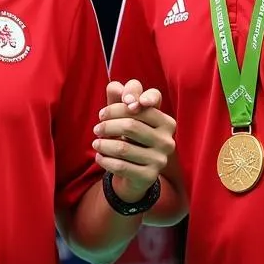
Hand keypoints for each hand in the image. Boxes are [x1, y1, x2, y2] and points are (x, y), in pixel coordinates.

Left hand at [93, 79, 175, 202]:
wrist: (135, 174)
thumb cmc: (129, 139)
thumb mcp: (124, 117)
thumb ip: (119, 98)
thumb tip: (114, 86)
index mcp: (165, 121)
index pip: (143, 105)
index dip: (119, 106)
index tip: (102, 114)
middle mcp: (167, 140)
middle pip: (130, 125)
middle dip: (107, 125)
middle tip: (96, 128)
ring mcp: (160, 159)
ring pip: (123, 147)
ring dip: (103, 144)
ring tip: (95, 143)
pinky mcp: (149, 176)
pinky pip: (120, 166)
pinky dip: (105, 160)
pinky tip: (99, 156)